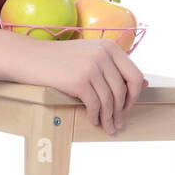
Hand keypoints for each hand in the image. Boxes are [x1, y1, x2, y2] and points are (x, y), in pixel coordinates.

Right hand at [21, 38, 148, 135]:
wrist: (29, 57)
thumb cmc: (58, 60)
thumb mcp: (89, 57)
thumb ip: (114, 68)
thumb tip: (145, 84)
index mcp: (110, 46)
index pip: (135, 75)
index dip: (134, 95)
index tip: (127, 107)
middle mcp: (104, 54)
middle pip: (123, 90)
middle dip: (123, 110)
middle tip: (118, 122)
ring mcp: (92, 66)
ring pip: (110, 100)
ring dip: (110, 117)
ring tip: (108, 127)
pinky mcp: (79, 80)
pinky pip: (95, 104)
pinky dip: (96, 116)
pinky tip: (93, 121)